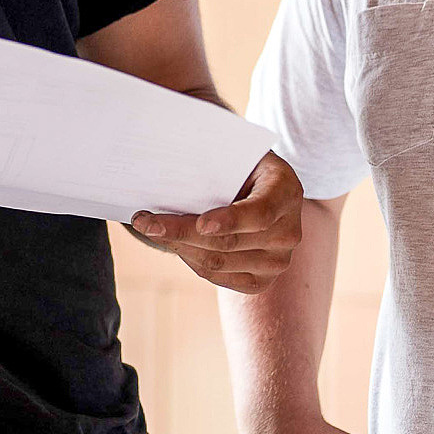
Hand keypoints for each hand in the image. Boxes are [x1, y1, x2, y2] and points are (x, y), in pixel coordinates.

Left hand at [131, 150, 302, 291]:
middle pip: (229, 242)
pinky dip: (191, 259)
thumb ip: (214, 161)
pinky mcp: (261, 280)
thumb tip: (170, 167)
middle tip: (144, 221)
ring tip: (150, 228)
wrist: (259, 188)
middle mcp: (289, 231)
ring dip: (178, 246)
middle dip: (181, 232)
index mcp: (287, 191)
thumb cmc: (241, 163)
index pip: (260, 213)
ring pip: (218, 263)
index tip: (201, 224)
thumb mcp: (237, 152)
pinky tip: (174, 242)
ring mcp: (278, 261)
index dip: (230, 220)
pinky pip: (218, 277)